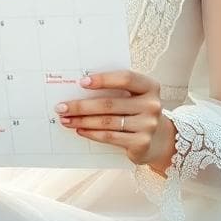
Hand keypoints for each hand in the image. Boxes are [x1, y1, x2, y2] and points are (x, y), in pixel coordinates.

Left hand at [55, 69, 176, 172]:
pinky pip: (110, 137)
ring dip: (82, 121)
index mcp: (150, 87)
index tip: (81, 82)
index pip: (126, 78)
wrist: (158, 139)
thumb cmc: (137, 112)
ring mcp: (148, 125)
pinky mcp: (141, 143)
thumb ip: (114, 90)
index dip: (103, 79)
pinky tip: (80, 130)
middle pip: (110, 103)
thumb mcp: (133, 97)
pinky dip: (91, 133)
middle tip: (61, 107)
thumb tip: (79, 88)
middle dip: (81, 105)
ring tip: (66, 120)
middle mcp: (152, 105)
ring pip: (107, 121)